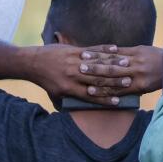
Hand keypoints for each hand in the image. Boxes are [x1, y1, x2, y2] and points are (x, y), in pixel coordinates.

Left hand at [30, 44, 150, 103]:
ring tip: (127, 65)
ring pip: (97, 64)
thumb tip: (75, 112)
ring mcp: (74, 62)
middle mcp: (73, 76)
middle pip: (98, 80)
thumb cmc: (45, 81)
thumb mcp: (55, 95)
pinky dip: (104, 50)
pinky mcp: (74, 51)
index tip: (118, 102)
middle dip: (114, 81)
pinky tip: (115, 49)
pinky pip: (92, 50)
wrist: (33, 63)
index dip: (105, 99)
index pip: (91, 96)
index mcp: (70, 89)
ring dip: (113, 64)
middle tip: (129, 82)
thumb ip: (67, 102)